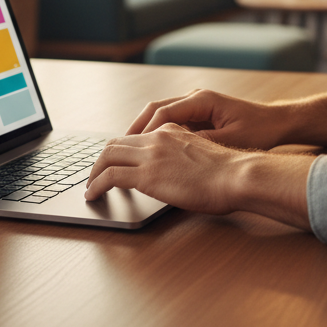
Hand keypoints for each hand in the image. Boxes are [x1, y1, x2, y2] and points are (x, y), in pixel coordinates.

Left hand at [85, 124, 244, 210]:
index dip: (120, 151)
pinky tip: (93, 196)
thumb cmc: (229, 173)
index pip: (136, 136)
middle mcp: (158, 137)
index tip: (114, 164)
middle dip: (101, 160)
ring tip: (90, 188)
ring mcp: (151, 155)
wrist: (236, 176)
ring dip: (94, 173)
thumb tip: (178, 174)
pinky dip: (96, 186)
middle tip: (95, 176)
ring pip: (107, 156)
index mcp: (173, 131)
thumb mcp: (204, 156)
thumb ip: (185, 157)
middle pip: (115, 143)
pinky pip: (109, 177)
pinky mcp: (146, 175)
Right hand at [126, 88, 326, 149]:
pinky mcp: (200, 113)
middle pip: (155, 109)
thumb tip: (174, 152)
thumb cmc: (259, 130)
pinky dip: (157, 132)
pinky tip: (150, 150)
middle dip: (135, 128)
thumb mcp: (230, 141)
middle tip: (117, 149)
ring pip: (161, 113)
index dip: (143, 131)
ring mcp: (197, 104)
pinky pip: (171, 120)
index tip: (128, 147)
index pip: (163, 112)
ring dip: (144, 130)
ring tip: (127, 150)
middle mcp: (196, 97)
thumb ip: (201, 144)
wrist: (278, 122)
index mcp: (202, 100)